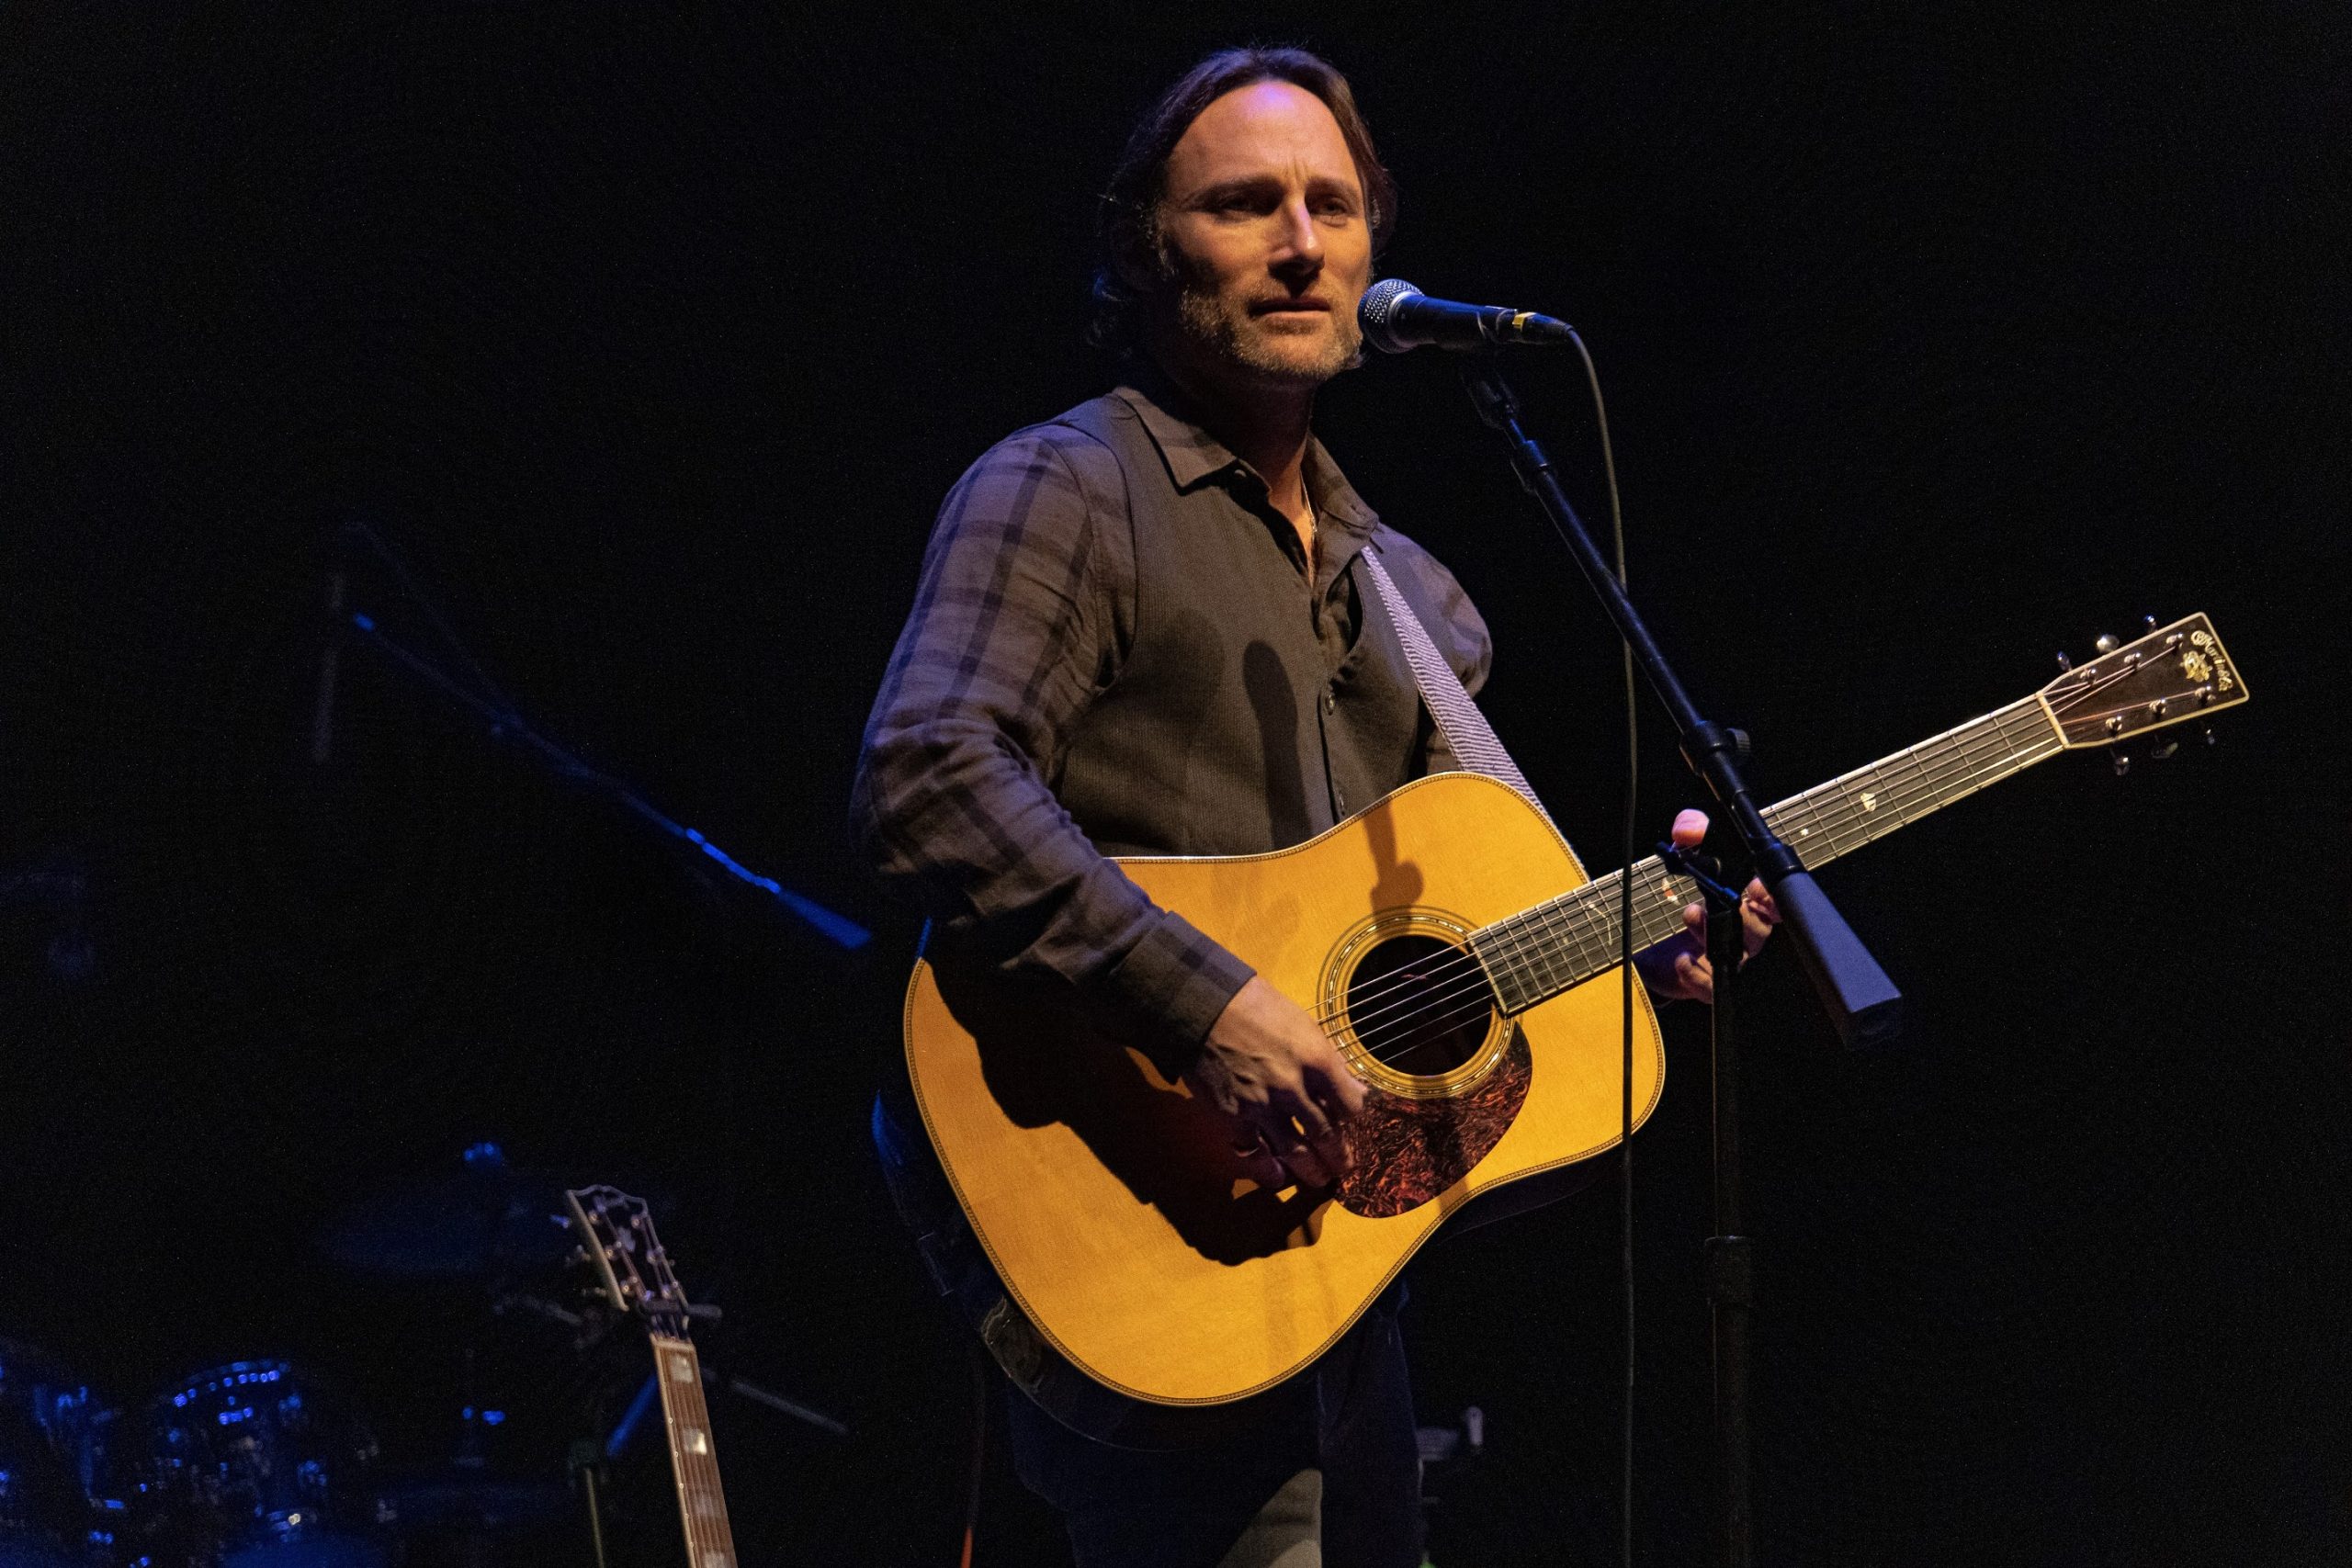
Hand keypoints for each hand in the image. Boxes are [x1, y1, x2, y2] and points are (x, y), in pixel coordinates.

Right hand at [1185, 975, 1366, 1188]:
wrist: (1204, 1007)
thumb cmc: (1256, 1006)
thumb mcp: (1303, 1023)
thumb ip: (1327, 1058)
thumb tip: (1350, 1084)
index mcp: (1316, 1060)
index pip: (1350, 1104)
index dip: (1353, 1116)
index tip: (1350, 1120)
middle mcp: (1294, 1088)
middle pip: (1326, 1133)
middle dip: (1339, 1155)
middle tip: (1345, 1167)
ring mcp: (1263, 1106)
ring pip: (1295, 1150)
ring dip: (1311, 1170)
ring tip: (1320, 1179)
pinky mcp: (1234, 1116)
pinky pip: (1254, 1151)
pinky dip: (1266, 1169)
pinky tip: (1277, 1177)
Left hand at [1635, 808, 1780, 1003]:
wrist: (1659, 942)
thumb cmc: (1688, 895)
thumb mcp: (1686, 853)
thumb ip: (1689, 832)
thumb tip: (1688, 829)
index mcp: (1750, 902)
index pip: (1776, 902)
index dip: (1772, 897)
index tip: (1756, 888)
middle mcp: (1745, 932)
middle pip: (1760, 929)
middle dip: (1745, 916)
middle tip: (1720, 902)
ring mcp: (1729, 958)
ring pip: (1739, 956)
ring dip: (1715, 935)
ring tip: (1692, 913)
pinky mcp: (1708, 982)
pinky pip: (1712, 987)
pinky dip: (1696, 974)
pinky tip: (1682, 958)